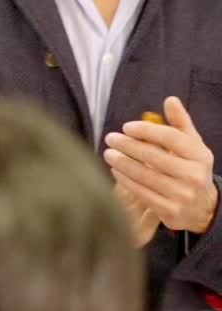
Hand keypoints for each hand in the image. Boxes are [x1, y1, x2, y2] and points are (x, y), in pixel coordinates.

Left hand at [103, 97, 218, 235]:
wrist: (201, 207)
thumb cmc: (190, 168)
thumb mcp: (192, 145)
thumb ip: (180, 122)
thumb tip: (170, 100)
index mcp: (200, 155)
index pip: (170, 137)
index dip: (146, 130)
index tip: (127, 127)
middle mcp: (194, 175)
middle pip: (154, 156)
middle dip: (128, 146)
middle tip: (111, 138)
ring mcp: (182, 194)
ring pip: (145, 175)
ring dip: (122, 163)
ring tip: (108, 154)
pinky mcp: (170, 210)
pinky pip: (142, 192)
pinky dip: (126, 180)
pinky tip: (116, 171)